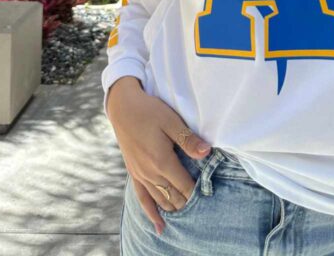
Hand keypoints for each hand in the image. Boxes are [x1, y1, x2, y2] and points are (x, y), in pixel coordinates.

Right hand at [106, 77, 211, 234]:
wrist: (123, 107)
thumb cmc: (149, 111)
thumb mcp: (172, 121)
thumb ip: (188, 140)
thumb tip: (207, 153)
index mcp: (162, 162)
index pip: (185, 186)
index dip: (198, 193)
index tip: (211, 195)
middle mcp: (150, 173)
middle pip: (174, 197)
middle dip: (188, 203)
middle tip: (204, 206)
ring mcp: (140, 175)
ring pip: (160, 200)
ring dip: (174, 208)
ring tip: (188, 215)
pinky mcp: (133, 173)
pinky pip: (142, 199)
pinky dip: (152, 213)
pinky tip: (159, 226)